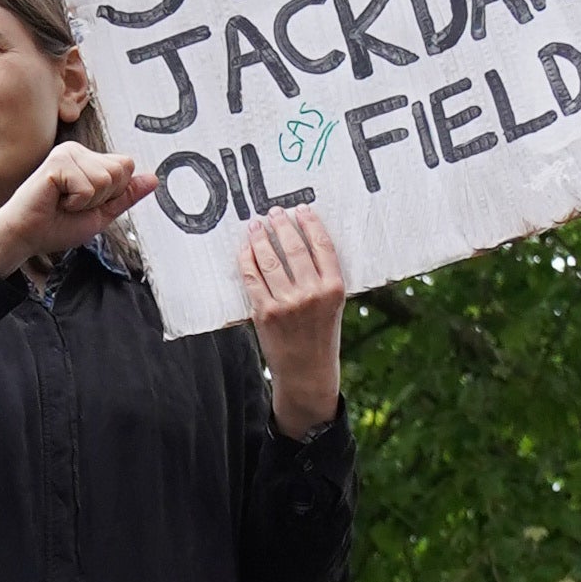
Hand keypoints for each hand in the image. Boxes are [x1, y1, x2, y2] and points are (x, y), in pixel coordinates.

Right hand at [0, 140, 157, 276]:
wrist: (26, 237)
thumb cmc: (55, 226)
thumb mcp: (101, 213)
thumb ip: (125, 195)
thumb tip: (153, 180)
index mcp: (89, 160)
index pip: (127, 166)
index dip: (112, 193)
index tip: (86, 203)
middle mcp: (79, 151)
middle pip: (121, 170)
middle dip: (102, 197)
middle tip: (74, 204)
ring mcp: (68, 153)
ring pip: (105, 179)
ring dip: (87, 202)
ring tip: (64, 203)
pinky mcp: (58, 162)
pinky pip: (88, 187)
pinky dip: (75, 202)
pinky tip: (56, 200)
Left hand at [237, 203, 346, 434]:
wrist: (306, 372)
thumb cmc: (320, 335)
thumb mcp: (333, 304)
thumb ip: (322, 276)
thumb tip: (301, 241)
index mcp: (334, 288)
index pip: (322, 245)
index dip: (309, 223)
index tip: (301, 209)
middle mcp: (312, 293)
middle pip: (294, 248)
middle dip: (281, 225)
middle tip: (274, 213)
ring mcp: (287, 303)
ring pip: (270, 260)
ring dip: (260, 238)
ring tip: (255, 226)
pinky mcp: (265, 312)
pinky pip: (252, 278)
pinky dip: (247, 260)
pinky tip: (245, 249)